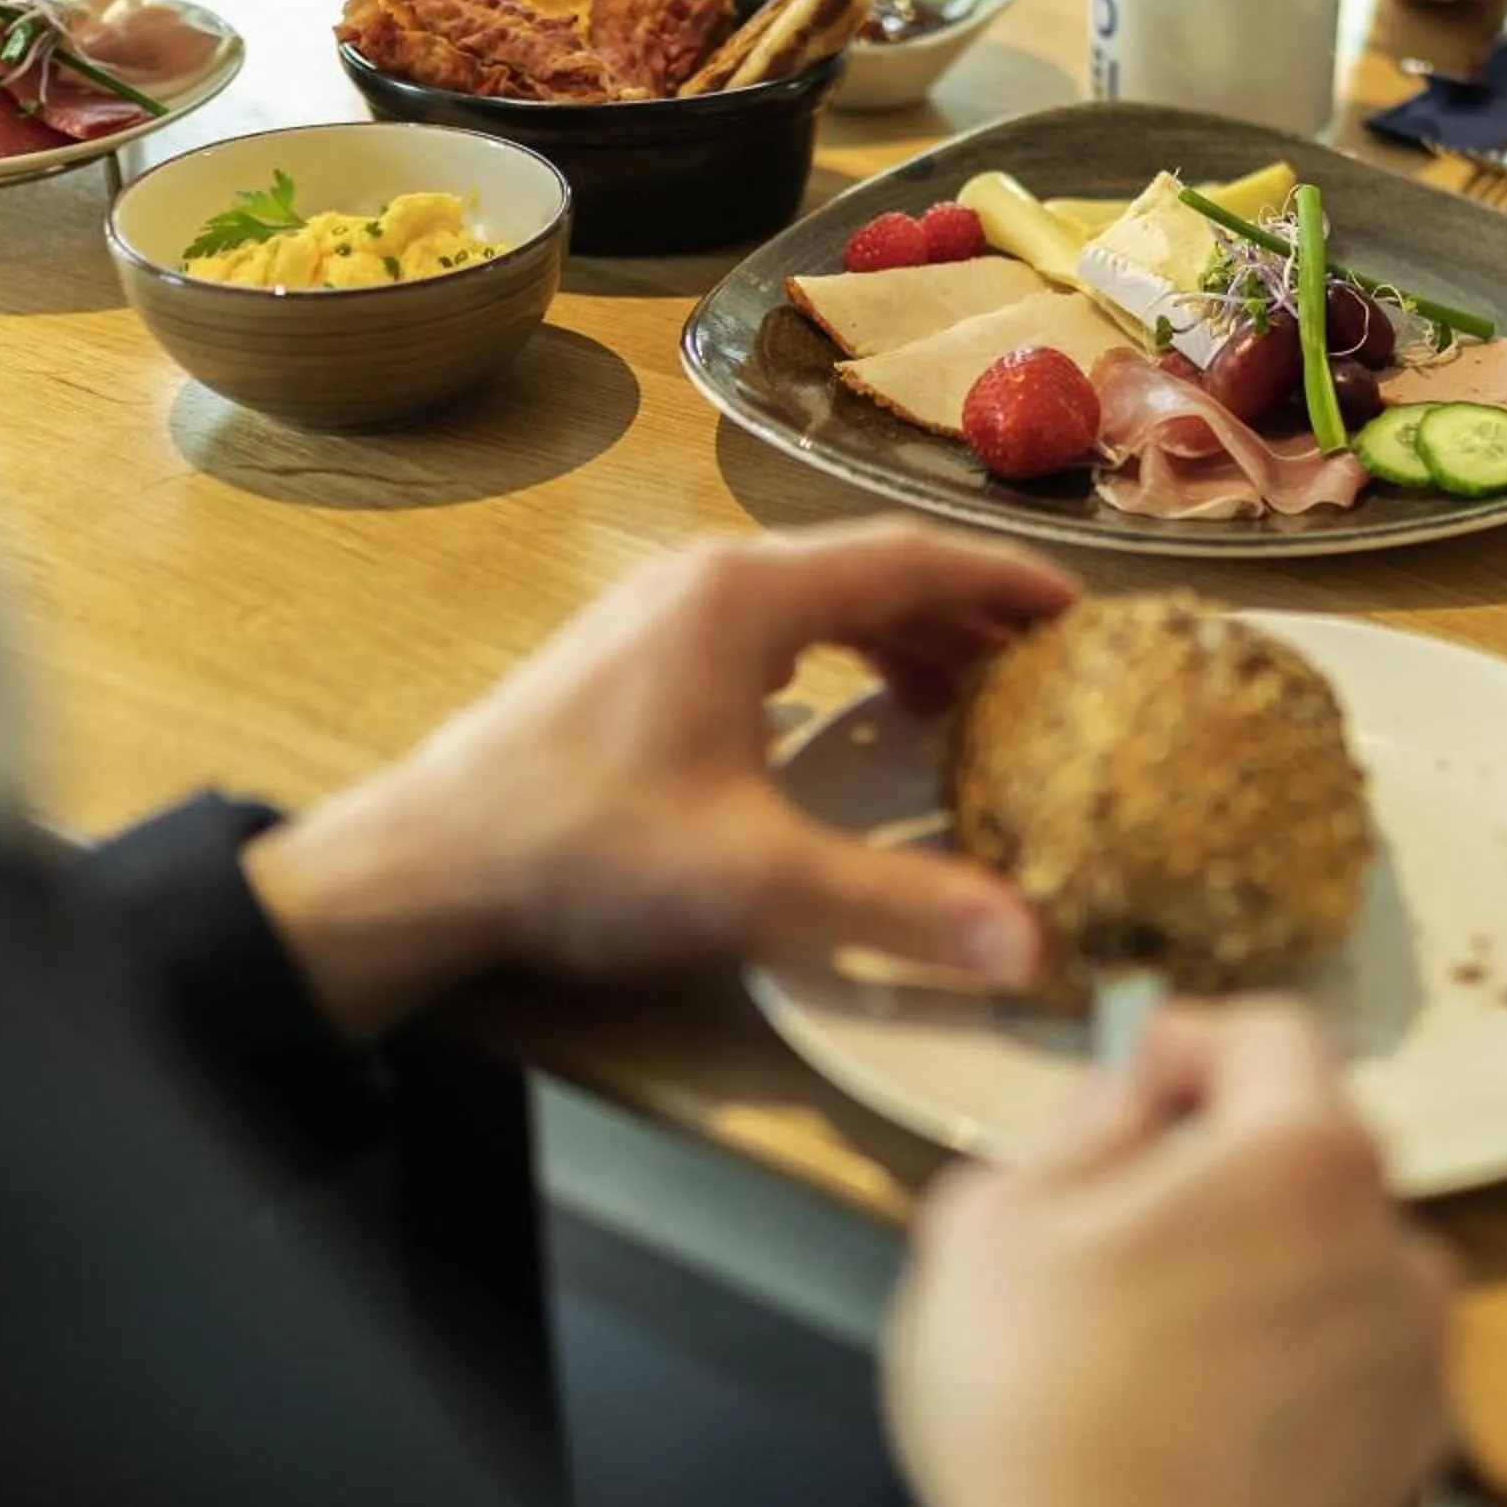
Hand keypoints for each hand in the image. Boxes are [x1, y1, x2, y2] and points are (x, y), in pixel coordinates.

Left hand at [245, 522, 1078, 1039]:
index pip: (910, 559)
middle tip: (1045, 666)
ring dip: (897, 637)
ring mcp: (659, 613)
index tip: (1082, 612)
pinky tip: (852, 713)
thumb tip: (1031, 947)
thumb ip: (899, 909)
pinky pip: (766, 630)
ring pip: (812, 600)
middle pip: (866, 570)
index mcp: (745, 596)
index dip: (1005, 586)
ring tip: (967, 696)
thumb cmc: (583, 854)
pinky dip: (834, 657)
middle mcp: (705, 579)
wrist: (423, 870)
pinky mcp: (631, 656)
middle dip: (962, 615)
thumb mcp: (755, 884)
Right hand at [887, 1002, 1452, 1506]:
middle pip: (1316, 1152)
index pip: (1277, 1035)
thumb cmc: (1043, 1409)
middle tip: (1128, 1212)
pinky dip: (1299, 1361)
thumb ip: (1076, 1128)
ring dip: (1271, 1265)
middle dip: (1229, 1160)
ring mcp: (1417, 1353)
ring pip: (1340, 1260)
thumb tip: (1130, 1097)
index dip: (1195, 1040)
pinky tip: (1213, 1407)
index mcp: (1302, 1157)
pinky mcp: (1418, 1451)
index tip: (1137, 1076)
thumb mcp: (995, 1222)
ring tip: (1168, 1331)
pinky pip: (1356, 1361)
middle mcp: (1392, 1239)